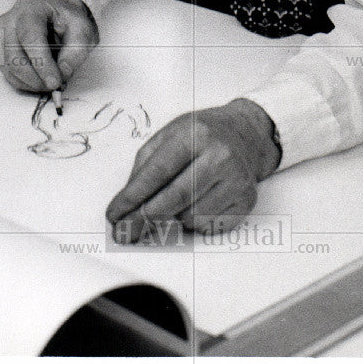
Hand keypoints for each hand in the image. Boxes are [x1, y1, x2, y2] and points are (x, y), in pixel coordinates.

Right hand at [0, 0, 97, 91]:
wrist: (56, 19)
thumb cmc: (67, 22)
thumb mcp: (82, 31)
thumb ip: (76, 51)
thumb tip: (63, 72)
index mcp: (30, 8)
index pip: (30, 37)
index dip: (41, 62)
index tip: (55, 81)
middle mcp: (9, 20)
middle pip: (14, 55)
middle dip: (35, 77)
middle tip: (55, 86)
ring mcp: (0, 36)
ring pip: (8, 67)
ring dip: (30, 82)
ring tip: (50, 83)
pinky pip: (7, 73)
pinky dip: (24, 83)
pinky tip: (39, 81)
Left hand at [106, 99, 280, 242]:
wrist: (245, 133)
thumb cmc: (201, 135)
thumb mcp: (169, 134)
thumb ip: (145, 165)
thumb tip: (127, 204)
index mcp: (195, 134)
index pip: (158, 171)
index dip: (133, 197)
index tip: (115, 215)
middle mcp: (219, 155)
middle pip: (174, 198)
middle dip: (145, 218)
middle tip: (127, 230)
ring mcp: (236, 179)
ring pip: (191, 217)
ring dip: (175, 216)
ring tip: (181, 196)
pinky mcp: (246, 200)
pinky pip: (209, 226)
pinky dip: (196, 221)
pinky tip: (200, 201)